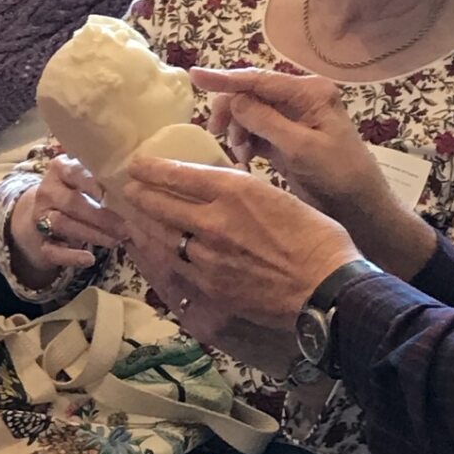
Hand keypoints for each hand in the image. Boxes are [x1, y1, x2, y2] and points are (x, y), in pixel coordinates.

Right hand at [9, 156, 128, 287]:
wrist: (47, 213)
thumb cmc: (81, 191)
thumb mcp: (89, 178)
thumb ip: (106, 178)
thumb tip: (138, 185)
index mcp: (60, 169)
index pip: (76, 173)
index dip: (95, 184)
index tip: (117, 194)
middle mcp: (47, 191)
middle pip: (72, 202)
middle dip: (101, 216)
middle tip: (126, 226)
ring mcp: (40, 217)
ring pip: (63, 224)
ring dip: (92, 234)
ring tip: (115, 241)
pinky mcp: (39, 241)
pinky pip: (52, 250)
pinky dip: (71, 257)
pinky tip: (89, 260)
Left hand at [121, 158, 361, 351]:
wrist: (326, 289)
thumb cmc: (318, 238)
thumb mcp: (283, 198)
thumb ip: (249, 194)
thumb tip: (228, 188)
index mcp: (237, 191)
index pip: (182, 175)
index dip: (154, 169)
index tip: (138, 164)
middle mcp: (214, 221)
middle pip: (162, 205)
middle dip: (140, 194)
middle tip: (127, 188)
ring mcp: (208, 258)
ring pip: (161, 238)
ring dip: (143, 225)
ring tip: (133, 217)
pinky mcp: (210, 288)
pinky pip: (173, 267)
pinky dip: (157, 255)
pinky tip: (152, 252)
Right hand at [194, 68, 382, 211]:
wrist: (359, 206)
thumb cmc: (338, 174)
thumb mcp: (301, 147)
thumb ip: (266, 120)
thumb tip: (234, 99)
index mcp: (310, 93)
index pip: (261, 79)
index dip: (225, 78)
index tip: (194, 76)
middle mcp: (301, 100)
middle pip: (252, 95)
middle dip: (231, 111)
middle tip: (216, 132)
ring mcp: (293, 120)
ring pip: (250, 114)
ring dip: (238, 130)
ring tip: (240, 153)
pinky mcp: (286, 140)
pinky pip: (256, 133)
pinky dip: (246, 143)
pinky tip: (245, 160)